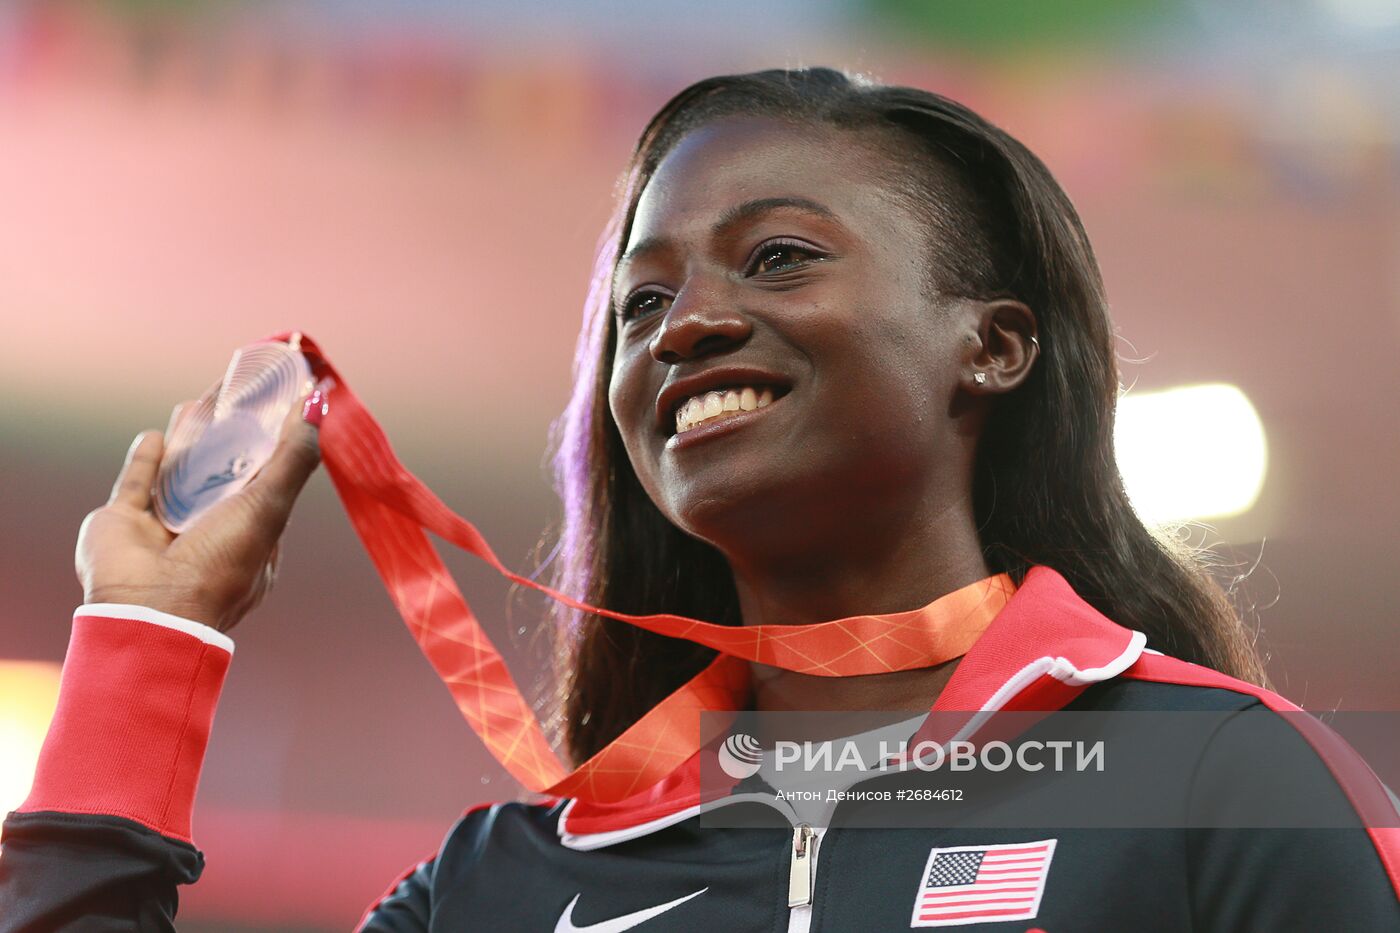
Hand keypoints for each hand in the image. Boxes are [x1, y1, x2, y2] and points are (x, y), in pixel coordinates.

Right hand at [75, 394, 322, 632]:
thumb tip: (317, 404)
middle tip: (237, 398)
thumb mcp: (270, 507)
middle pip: (222, 474)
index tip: (280, 412)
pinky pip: (137, 484)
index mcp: (252, 542)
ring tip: (199, 405)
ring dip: (189, 440)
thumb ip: (294, 458)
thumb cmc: (221, 565)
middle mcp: (210, 536)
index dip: (274, 449)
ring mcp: (165, 531)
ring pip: (180, 474)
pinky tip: (156, 435)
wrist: (149, 611)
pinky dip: (146, 458)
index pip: (267, 486)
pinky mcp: (125, 524)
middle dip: (229, 439)